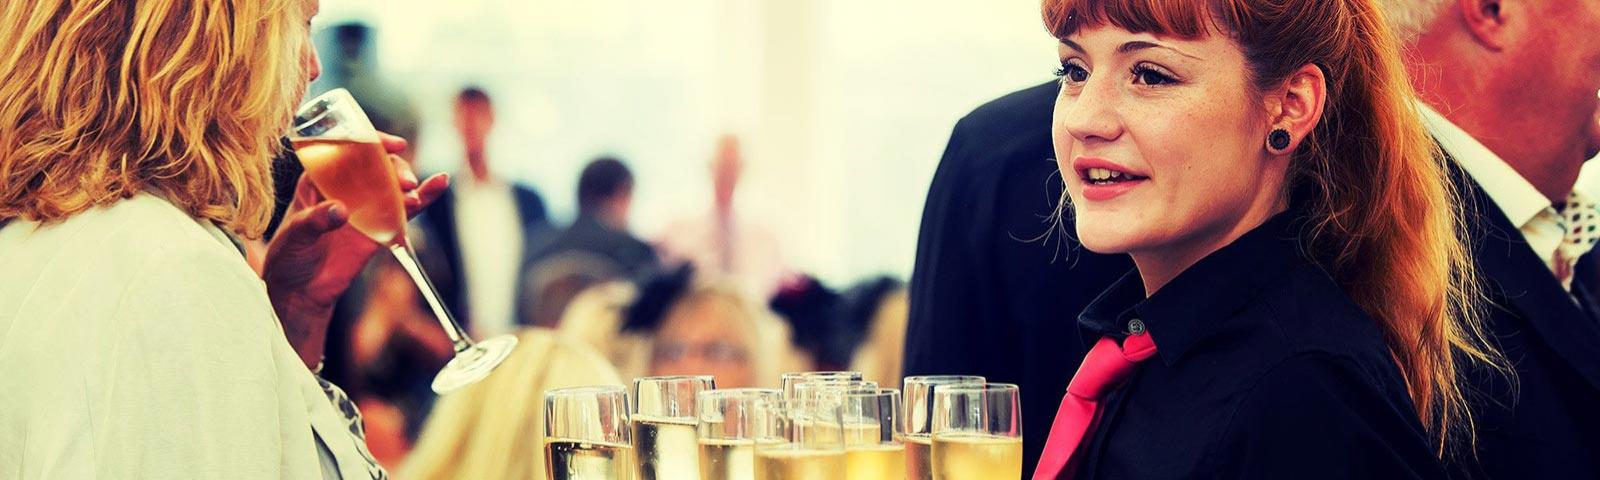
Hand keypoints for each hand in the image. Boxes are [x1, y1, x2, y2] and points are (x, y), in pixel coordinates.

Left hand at [263, 132, 448, 368]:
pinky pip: (404, 209)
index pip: (346, 148)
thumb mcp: (295, 234)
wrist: (299, 292)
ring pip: (392, 184)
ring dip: (408, 182)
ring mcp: (365, 207)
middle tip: (402, 181)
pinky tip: (439, 183)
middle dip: (393, 166)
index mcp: (318, 179)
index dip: (369, 140)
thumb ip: (316, 220)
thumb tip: (341, 210)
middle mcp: (345, 188)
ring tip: (413, 193)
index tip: (389, 144)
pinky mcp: (380, 229)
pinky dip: (424, 197)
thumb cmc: (288, 256)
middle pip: (376, 164)